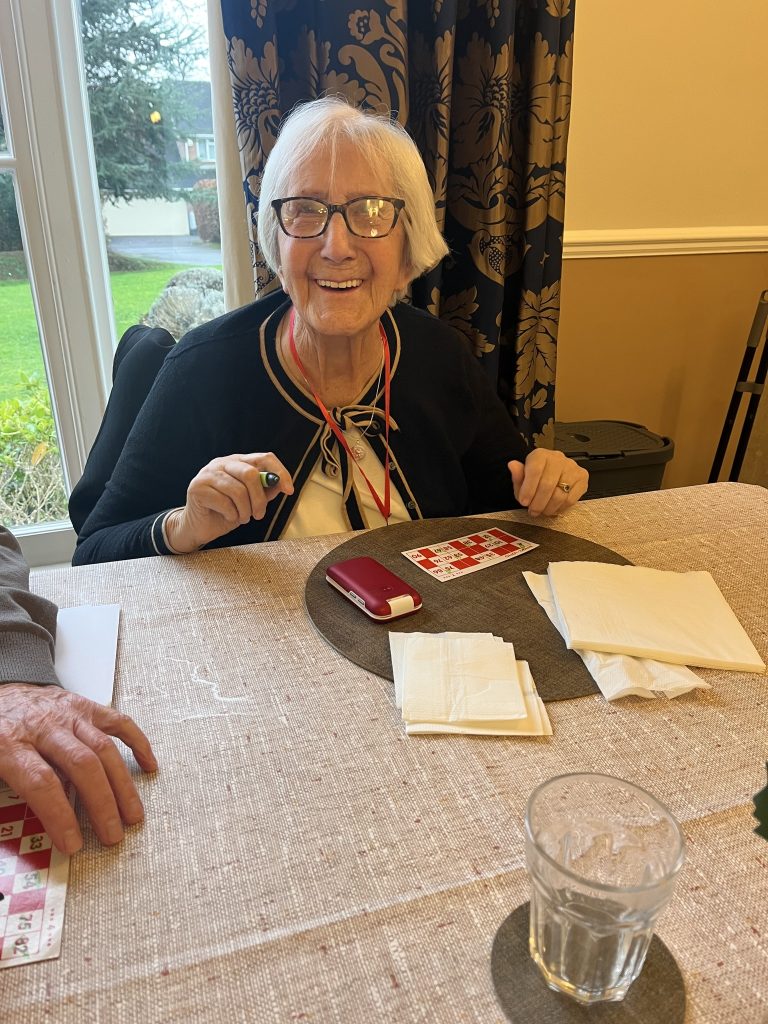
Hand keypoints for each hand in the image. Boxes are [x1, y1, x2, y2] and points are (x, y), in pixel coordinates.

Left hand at [0, 683, 156, 854]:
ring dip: (122, 784)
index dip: (61, 816)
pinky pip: (117, 722)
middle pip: (82, 765)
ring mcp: (69, 714)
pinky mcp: (85, 706)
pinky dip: (137, 742)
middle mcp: (45, 727)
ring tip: (132, 815)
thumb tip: (48, 820)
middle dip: (102, 804)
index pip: (42, 783)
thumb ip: (17, 787)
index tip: (73, 843)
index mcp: (11, 744)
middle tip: (112, 835)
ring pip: (103, 748)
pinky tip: (148, 765)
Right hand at [166, 452, 293, 552]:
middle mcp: (222, 463)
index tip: (289, 490)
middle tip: (259, 515)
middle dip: (259, 499)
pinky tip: (228, 517)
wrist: (200, 527)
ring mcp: (208, 474)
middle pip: (250, 474)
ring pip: (238, 490)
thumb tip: (281, 484)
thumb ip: (265, 491)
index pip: (264, 458)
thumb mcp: (252, 502)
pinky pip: (224, 502)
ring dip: (244, 511)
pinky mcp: (197, 488)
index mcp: (238, 462)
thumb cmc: (227, 512)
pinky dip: (231, 515)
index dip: (279, 473)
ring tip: (242, 518)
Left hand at [508, 449, 588, 516]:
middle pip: (548, 484)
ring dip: (549, 507)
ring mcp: (572, 467)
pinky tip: (554, 509)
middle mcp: (558, 458)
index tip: (523, 502)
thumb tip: (512, 465)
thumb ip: (517, 476)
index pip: (535, 470)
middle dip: (538, 502)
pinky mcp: (582, 477)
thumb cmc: (535, 478)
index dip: (528, 489)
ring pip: (560, 494)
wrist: (551, 476)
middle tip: (533, 511)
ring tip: (542, 511)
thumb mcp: (522, 479)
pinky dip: (560, 508)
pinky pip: (571, 499)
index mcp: (540, 455)